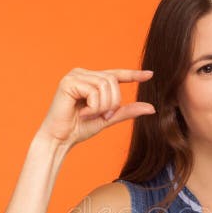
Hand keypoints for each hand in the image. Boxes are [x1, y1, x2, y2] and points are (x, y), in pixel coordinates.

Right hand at [37, 67, 154, 146]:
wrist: (60, 139)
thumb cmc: (80, 128)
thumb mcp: (108, 118)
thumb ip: (127, 111)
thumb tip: (151, 108)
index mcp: (91, 79)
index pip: (116, 74)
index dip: (133, 74)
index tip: (150, 75)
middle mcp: (82, 73)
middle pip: (113, 81)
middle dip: (113, 103)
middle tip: (102, 117)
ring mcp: (74, 75)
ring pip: (105, 85)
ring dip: (103, 106)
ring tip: (90, 115)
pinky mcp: (68, 82)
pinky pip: (94, 92)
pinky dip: (93, 107)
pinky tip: (82, 113)